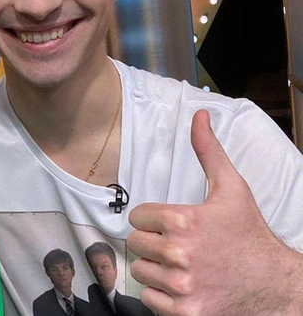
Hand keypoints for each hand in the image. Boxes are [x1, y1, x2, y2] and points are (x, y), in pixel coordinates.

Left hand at [127, 109, 302, 315]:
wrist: (274, 283)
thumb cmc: (249, 234)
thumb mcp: (231, 188)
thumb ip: (208, 151)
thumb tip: (199, 115)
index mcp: (183, 221)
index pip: (137, 217)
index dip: (153, 219)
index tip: (171, 224)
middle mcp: (178, 253)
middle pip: (136, 243)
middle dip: (153, 242)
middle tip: (177, 245)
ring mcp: (181, 285)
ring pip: (140, 271)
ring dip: (155, 268)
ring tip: (180, 265)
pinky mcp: (184, 312)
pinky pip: (149, 300)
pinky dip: (161, 295)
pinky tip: (182, 285)